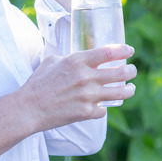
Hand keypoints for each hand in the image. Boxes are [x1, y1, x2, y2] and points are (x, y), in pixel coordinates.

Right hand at [18, 44, 136, 131]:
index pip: (109, 52)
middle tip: (133, 70)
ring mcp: (88, 96)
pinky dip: (102, 109)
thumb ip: (68, 58)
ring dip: (128, 90)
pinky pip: (103, 110)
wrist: (29, 108)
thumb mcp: (52, 61)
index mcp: (77, 61)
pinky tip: (101, 107)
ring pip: (119, 92)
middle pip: (120, 73)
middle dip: (131, 71)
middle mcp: (86, 77)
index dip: (123, 50)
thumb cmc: (37, 83)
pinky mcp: (86, 112)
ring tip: (130, 89)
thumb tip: (78, 58)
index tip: (130, 50)